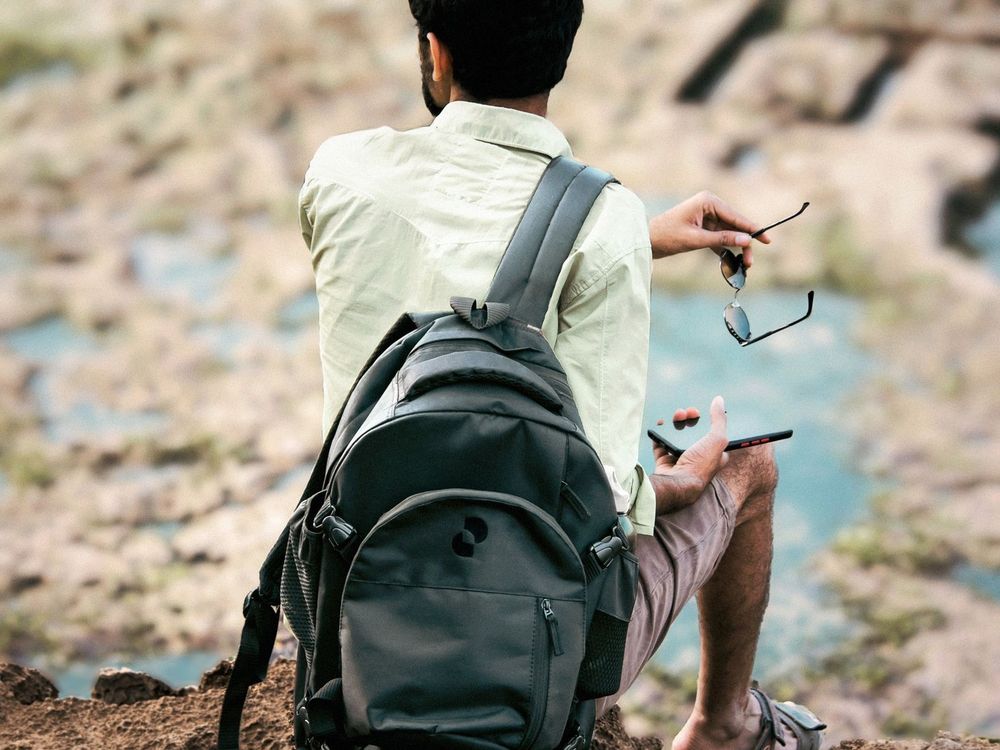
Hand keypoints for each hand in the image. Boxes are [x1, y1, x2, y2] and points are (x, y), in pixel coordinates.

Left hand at [648, 191, 770, 263]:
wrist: (645, 241)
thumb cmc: (667, 236)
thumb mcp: (696, 239)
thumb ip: (722, 239)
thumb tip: (746, 240)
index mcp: (707, 201)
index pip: (735, 216)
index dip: (753, 229)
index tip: (768, 239)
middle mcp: (709, 206)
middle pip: (734, 225)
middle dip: (744, 244)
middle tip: (751, 262)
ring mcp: (706, 217)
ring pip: (729, 234)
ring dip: (736, 249)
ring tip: (744, 265)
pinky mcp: (703, 228)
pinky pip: (719, 239)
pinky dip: (725, 250)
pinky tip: (732, 263)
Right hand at [649, 396, 728, 514]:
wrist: (677, 482)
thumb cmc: (701, 465)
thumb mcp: (717, 439)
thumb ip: (719, 419)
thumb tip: (719, 401)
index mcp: (714, 454)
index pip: (714, 434)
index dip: (709, 422)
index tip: (703, 412)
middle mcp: (697, 457)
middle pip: (694, 432)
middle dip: (690, 420)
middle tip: (686, 412)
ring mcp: (680, 458)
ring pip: (677, 436)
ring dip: (674, 424)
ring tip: (674, 416)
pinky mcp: (664, 459)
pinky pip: (660, 442)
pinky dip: (659, 433)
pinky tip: (660, 424)